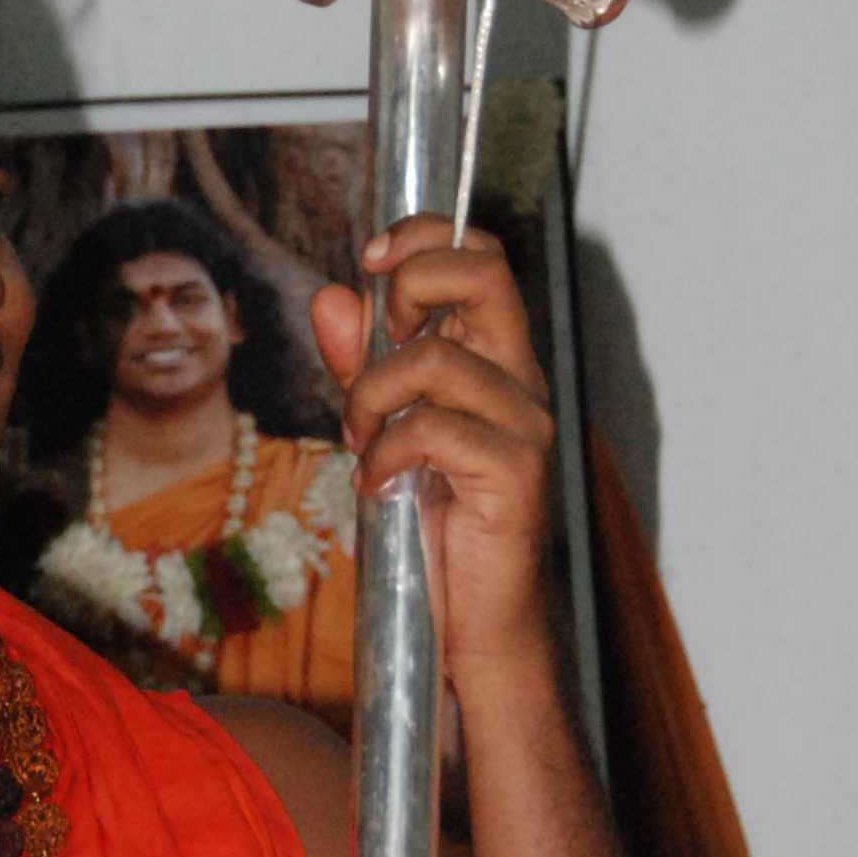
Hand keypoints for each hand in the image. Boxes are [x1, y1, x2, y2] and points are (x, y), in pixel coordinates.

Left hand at [310, 217, 556, 679]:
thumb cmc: (432, 523)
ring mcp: (524, 425)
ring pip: (437, 359)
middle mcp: (519, 379)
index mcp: (493, 357)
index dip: (424, 237)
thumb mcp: (381, 426)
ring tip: (361, 441)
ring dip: (372, 395)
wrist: (471, 619)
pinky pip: (432, 430)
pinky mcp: (515, 474)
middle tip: (378, 344)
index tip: (370, 260)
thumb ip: (360, 362)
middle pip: (484, 273)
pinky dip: (385, 453)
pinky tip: (379, 485)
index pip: (481, 256)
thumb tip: (333, 295)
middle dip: (410, 286)